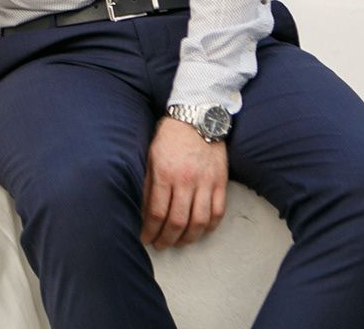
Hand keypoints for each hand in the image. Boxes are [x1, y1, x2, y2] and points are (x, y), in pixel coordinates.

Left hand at [141, 117, 227, 248]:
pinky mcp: (220, 182)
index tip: (145, 239)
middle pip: (177, 222)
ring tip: (178, 242)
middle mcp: (186, 180)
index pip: (156, 213)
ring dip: (188, 238)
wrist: (196, 119)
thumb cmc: (169, 138)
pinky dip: (209, 227)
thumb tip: (143, 212)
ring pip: (199, 222)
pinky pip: (218, 212)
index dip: (149, 231)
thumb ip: (148, 185)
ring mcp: (206, 182)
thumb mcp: (150, 157)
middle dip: (166, 239)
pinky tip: (200, 231)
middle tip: (160, 245)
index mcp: (165, 173)